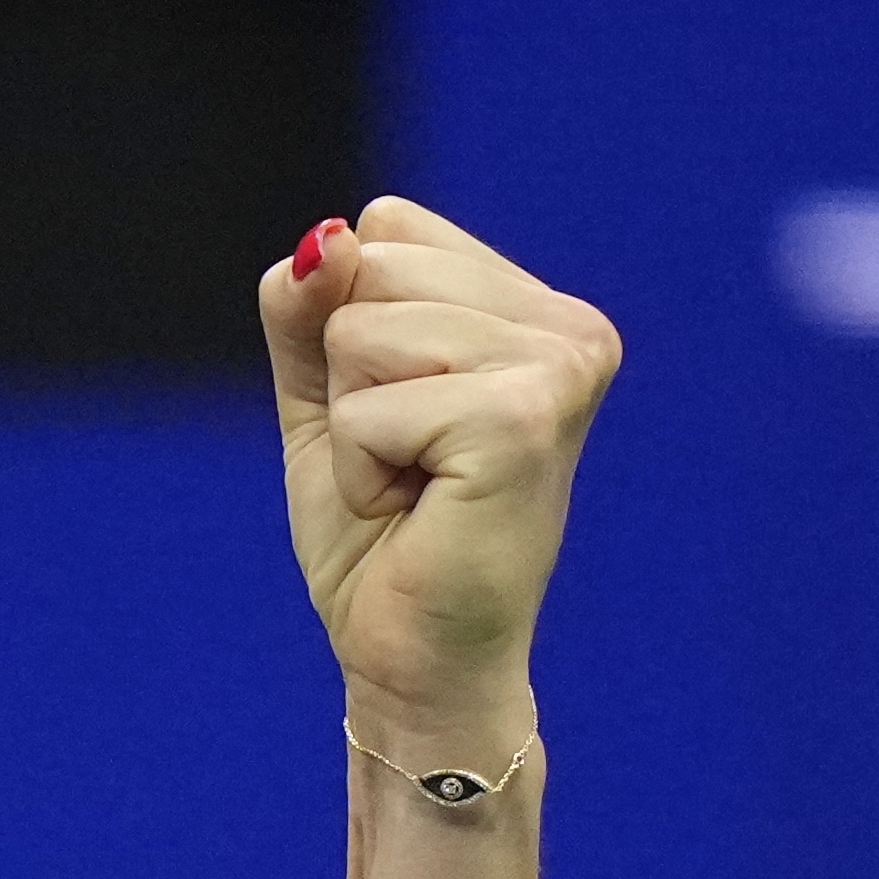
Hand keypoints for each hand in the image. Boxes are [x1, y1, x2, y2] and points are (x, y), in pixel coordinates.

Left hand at [260, 197, 620, 736]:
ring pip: (359, 330)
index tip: (400, 414)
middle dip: (347, 374)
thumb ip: (309, 307)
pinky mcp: (523, 421)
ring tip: (413, 482)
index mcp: (534, 306)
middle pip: (369, 266)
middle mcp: (568, 325)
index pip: (386, 225)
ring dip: (353, 425)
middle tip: (404, 459)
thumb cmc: (379, 532)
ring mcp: (559, 367)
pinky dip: (360, 468)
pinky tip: (416, 507)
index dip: (348, 326)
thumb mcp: (324, 395)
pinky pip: (366, 408)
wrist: (411, 653)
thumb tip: (324, 238)